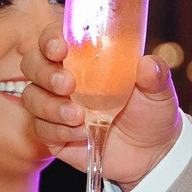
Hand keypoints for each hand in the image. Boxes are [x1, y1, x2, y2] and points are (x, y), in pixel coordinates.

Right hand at [18, 34, 182, 187]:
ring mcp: (57, 107)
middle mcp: (65, 78)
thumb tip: (148, 64)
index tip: (60, 47)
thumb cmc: (151, 111)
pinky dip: (58, 130)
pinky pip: (41, 129)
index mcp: (85, 59)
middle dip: (45, 72)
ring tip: (78, 116)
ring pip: (32, 98)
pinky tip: (81, 133)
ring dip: (50, 106)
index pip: (55, 38)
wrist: (152, 153)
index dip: (50, 39)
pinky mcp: (55, 135)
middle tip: (68, 85)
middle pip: (33, 65)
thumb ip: (155, 75)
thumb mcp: (159, 91)